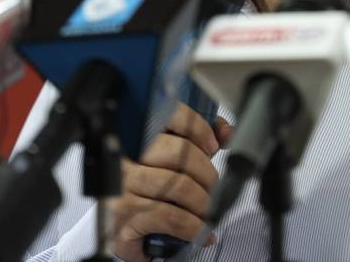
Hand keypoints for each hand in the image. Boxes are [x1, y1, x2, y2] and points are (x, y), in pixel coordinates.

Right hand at [110, 104, 232, 261]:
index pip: (168, 116)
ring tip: (208, 212)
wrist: (125, 234)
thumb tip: (226, 132)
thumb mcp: (173, 163)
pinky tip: (201, 232)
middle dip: (207, 173)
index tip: (213, 145)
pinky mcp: (124, 218)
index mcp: (136, 137)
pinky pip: (170, 217)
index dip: (197, 127)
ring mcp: (122, 188)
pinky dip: (193, 226)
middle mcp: (125, 158)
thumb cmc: (150, 193)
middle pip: (179, 153)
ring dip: (202, 202)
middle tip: (214, 188)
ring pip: (179, 186)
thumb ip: (199, 141)